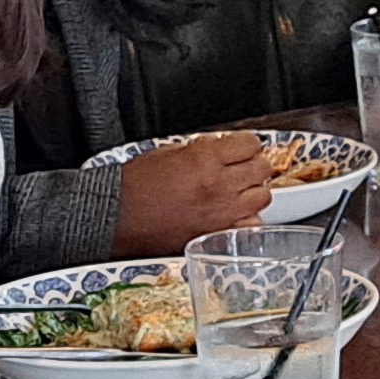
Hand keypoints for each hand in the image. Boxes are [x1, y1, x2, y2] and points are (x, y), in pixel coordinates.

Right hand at [109, 132, 273, 253]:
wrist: (116, 218)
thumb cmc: (133, 187)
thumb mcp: (167, 153)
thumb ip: (200, 150)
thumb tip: (220, 149)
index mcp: (204, 159)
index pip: (250, 144)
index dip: (246, 144)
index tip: (242, 147)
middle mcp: (218, 186)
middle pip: (262, 169)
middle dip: (254, 165)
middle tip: (243, 166)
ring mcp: (221, 213)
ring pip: (262, 197)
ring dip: (253, 191)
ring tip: (240, 190)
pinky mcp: (216, 235)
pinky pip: (251, 225)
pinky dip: (246, 219)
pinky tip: (234, 213)